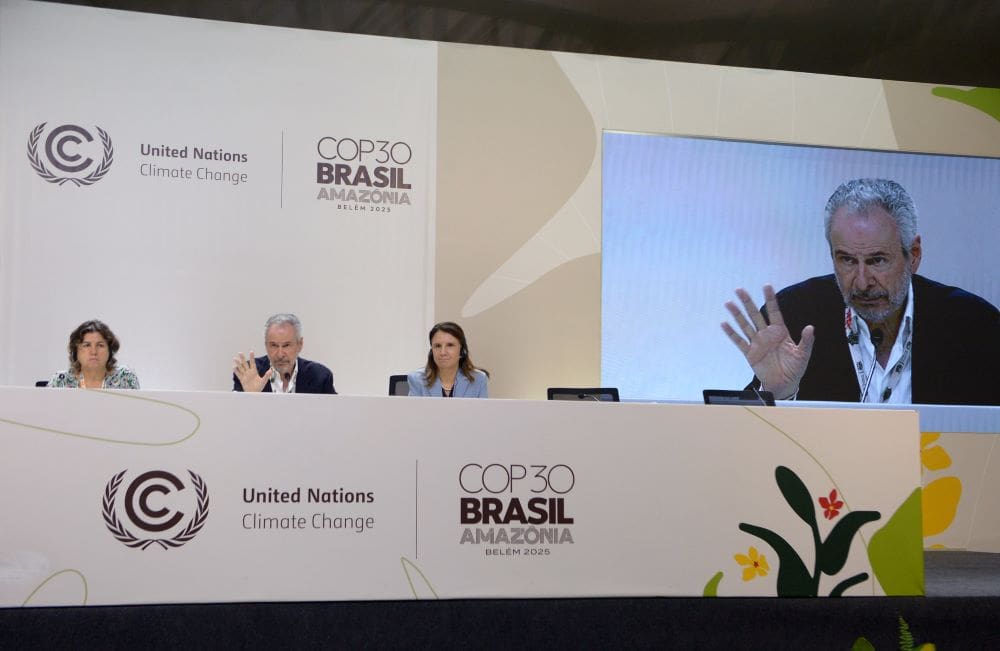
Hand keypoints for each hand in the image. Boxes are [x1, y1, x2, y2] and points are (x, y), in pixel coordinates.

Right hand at [233, 351, 271, 392]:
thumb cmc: (259, 387)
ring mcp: (245, 375)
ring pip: (241, 368)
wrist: (254, 393)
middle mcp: (249, 372)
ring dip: (238, 363)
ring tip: (235, 359)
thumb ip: (267, 375)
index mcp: (254, 372)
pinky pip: (238, 374)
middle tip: (240, 353)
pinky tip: (234, 367)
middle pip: (245, 364)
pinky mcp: (242, 379)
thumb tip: (271, 370)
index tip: (251, 351)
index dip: (252, 357)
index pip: (252, 363)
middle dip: (242, 358)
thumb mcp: (264, 381)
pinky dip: (236, 371)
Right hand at [721, 285, 814, 399]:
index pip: (774, 312)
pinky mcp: (750, 353)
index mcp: (780, 332)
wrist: (784, 385)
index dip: (770, 299)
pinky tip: (725, 324)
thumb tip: (810, 328)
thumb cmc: (795, 368)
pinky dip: (732, 333)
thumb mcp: (803, 354)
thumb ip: (806, 341)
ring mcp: (757, 343)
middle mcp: (767, 334)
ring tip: (729, 304)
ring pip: (745, 325)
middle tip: (740, 290)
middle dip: (748, 302)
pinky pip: (739, 342)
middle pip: (755, 315)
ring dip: (737, 315)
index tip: (766, 286)